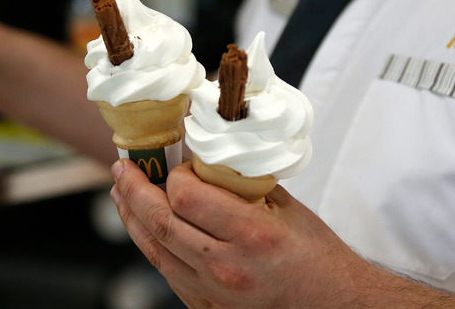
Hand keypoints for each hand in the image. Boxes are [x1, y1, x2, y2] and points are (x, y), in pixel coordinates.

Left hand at [109, 159, 371, 307]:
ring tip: (121, 194)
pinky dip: (151, 245)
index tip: (178, 165)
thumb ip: (243, 184)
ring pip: (154, 250)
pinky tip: (145, 227)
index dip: (172, 175)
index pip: (185, 197)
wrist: (333, 306)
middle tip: (121, 168)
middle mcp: (225, 266)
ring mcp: (212, 292)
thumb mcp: (287, 209)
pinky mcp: (206, 306)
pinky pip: (167, 272)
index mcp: (250, 234)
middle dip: (133, 190)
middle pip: (159, 222)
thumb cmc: (317, 258)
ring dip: (131, 218)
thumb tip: (208, 159)